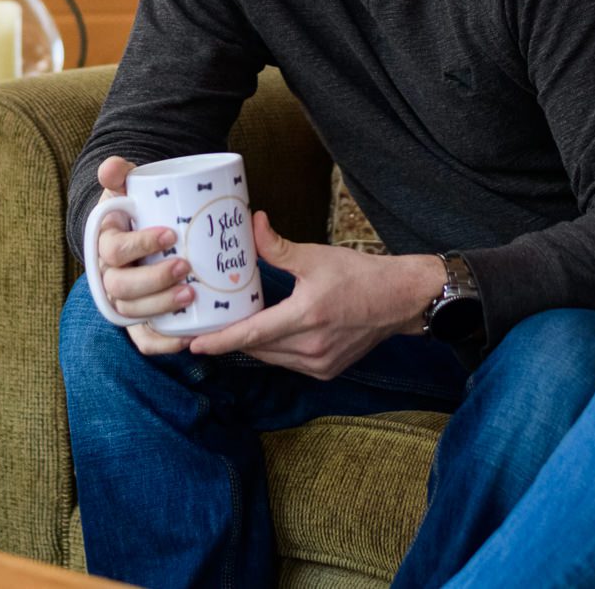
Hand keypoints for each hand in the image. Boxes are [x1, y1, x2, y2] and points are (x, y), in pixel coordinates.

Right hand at [91, 156, 192, 355]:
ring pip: (131, 313)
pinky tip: (186, 338)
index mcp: (105, 242)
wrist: (142, 228)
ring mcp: (123, 300)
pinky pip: (143, 339)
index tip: (170, 234)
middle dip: (153, 280)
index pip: (114, 249)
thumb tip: (112, 167)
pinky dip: (162, 343)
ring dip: (159, 308)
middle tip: (185, 267)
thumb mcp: (128, 186)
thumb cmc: (139, 207)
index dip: (139, 244)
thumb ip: (120, 173)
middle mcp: (109, 275)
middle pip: (121, 287)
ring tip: (190, 295)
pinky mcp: (139, 320)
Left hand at [186, 212, 444, 379]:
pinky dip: (275, 351)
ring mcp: (319, 363)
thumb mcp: (317, 256)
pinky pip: (289, 363)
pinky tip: (269, 334)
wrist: (400, 299)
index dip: (220, 340)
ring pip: (272, 358)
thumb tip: (254, 224)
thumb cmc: (360, 275)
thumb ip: (279, 247)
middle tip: (206, 329)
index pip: (252, 334)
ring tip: (233, 329)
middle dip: (232, 339)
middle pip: (258, 348)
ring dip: (253, 345)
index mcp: (306, 317)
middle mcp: (311, 347)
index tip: (194, 344)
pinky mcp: (327, 370)